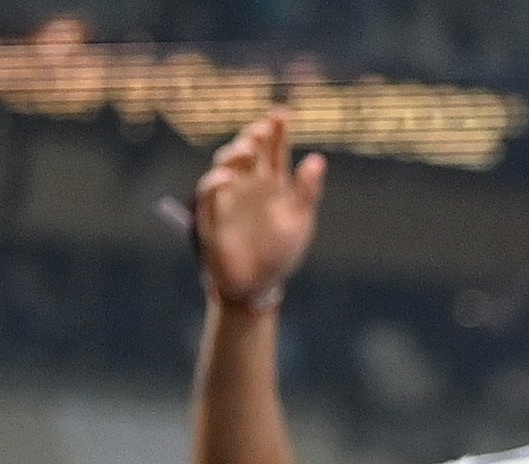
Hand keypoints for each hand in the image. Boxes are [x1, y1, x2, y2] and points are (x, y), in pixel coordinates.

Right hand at [189, 109, 326, 307]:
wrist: (258, 284)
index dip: (276, 130)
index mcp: (270, 183)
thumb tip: (318, 159)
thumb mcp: (299, 220)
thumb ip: (307, 191)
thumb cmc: (279, 252)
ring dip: (235, 154)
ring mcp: (228, 197)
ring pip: (225, 165)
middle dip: (253, 137)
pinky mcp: (212, 215)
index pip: (272, 150)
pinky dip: (216, 184)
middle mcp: (247, 184)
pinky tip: (227, 178)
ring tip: (249, 148)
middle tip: (264, 130)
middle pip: (247, 151)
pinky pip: (210, 195)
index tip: (283, 114)